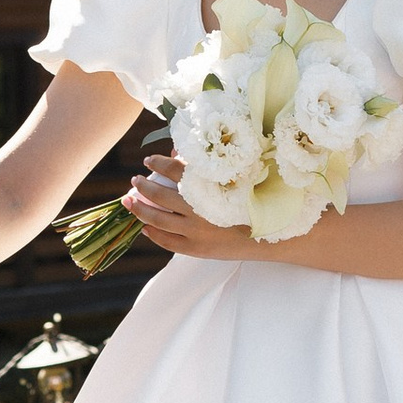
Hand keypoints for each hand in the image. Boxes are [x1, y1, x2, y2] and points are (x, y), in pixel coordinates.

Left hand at [123, 165, 259, 263]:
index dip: (157, 163)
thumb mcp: (233, 177)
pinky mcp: (197, 249)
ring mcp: (195, 230)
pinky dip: (153, 233)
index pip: (173, 169)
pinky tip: (145, 227)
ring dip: (139, 208)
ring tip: (130, 201)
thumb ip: (201, 165)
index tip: (149, 160)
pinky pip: (167, 242)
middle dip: (141, 186)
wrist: (272, 235)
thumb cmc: (254, 200)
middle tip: (134, 181)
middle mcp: (198, 208)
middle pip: (158, 195)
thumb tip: (173, 152)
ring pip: (157, 219)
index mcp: (207, 186)